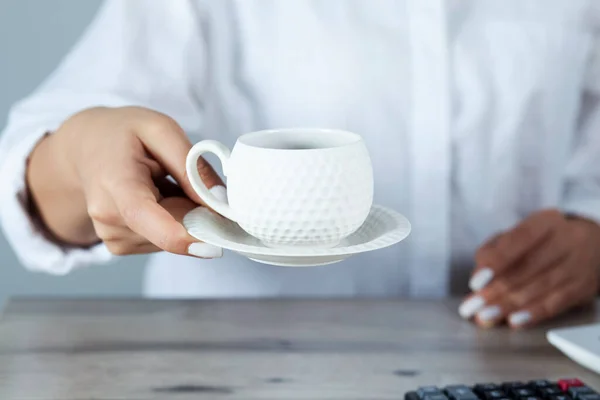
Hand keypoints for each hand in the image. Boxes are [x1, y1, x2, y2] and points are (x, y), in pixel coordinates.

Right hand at [27, 106, 224, 257]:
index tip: (217, 241)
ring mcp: (112, 236)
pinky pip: (165, 240)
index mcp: (115, 184)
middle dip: (197, 213)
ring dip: (183, 214)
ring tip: (164, 184)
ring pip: (173, 236)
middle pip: (173, 230)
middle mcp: (108, 218)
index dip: (186, 236)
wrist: (85, 148)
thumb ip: (192, 165)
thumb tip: (222, 200)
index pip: (148, 219)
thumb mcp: (160, 130)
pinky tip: (157, 198)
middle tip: (189, 181)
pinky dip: (173, 221)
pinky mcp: (120, 246)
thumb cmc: (123, 134)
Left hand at [458, 209, 599, 327]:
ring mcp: (577, 266)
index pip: (519, 240)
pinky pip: (556, 304)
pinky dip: (532, 314)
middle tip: (473, 306)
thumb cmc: (545, 240)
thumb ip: (495, 250)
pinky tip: (514, 321)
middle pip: (527, 268)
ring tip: (486, 317)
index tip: (475, 281)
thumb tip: (478, 275)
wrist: (595, 246)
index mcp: (546, 222)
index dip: (496, 261)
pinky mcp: (583, 288)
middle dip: (496, 290)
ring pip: (540, 289)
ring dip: (508, 306)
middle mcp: (566, 241)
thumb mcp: (521, 234)